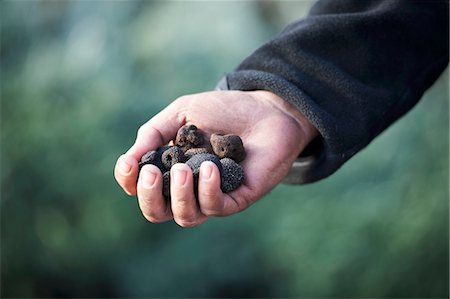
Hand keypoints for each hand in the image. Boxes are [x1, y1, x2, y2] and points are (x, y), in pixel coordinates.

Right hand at [114, 90, 317, 226]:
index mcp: (171, 167)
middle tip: (152, 174)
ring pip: (185, 216)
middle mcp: (189, 187)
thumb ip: (154, 133)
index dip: (129, 181)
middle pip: (158, 211)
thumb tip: (129, 159)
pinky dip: (208, 189)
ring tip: (183, 169)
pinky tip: (209, 167)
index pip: (142, 187)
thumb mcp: (182, 112)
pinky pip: (215, 207)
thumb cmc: (224, 110)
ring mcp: (213, 195)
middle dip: (149, 197)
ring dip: (179, 195)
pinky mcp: (237, 198)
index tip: (129, 164)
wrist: (266, 109)